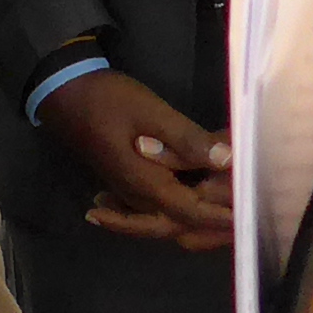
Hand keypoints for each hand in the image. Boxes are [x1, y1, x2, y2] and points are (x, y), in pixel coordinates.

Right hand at [37, 70, 234, 246]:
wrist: (63, 91)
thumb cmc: (107, 99)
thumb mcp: (151, 112)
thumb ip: (187, 138)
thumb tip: (226, 159)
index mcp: (145, 184)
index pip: (191, 212)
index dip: (222, 216)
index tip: (249, 218)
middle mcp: (137, 195)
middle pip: (181, 221)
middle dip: (212, 221)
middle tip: (242, 216)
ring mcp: (129, 189)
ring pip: (168, 214)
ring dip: (198, 211)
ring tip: (227, 204)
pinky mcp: (126, 178)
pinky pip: (156, 203)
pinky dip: (181, 202)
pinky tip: (196, 191)